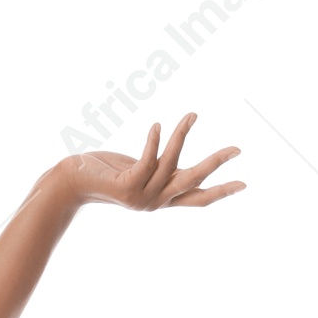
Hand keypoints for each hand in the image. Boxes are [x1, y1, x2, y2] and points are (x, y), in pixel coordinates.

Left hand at [57, 113, 245, 211]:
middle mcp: (154, 202)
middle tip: (237, 148)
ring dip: (181, 136)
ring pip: (170, 164)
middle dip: (216, 164)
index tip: (245, 183)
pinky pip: (147, 160)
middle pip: (193, 183)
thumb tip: (175, 156)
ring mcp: (141, 197)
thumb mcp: (138, 170)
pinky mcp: (126, 188)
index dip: (221, 191)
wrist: (71, 183)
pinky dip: (154, 141)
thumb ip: (158, 167)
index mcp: (160, 199)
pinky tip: (157, 125)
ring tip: (192, 115)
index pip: (197, 198)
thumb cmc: (104, 173)